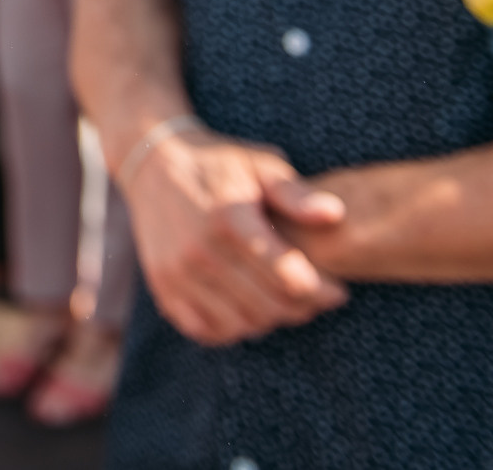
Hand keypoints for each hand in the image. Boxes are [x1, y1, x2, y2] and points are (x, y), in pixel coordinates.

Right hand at [119, 123, 347, 345]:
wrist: (153, 162)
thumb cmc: (219, 163)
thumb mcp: (261, 165)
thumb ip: (297, 195)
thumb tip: (335, 215)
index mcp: (230, 221)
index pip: (290, 279)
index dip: (323, 292)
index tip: (339, 290)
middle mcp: (200, 252)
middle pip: (269, 307)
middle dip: (302, 309)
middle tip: (316, 299)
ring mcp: (177, 273)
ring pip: (240, 325)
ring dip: (269, 320)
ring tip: (283, 302)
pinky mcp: (162, 287)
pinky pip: (205, 329)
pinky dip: (231, 329)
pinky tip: (247, 310)